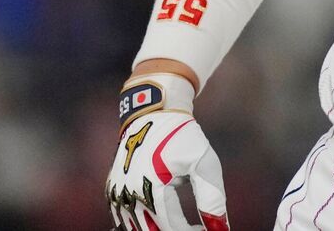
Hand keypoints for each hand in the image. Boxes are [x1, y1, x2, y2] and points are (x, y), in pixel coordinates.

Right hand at [105, 73, 229, 230]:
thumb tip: (220, 227)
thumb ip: (211, 197)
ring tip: (182, 223)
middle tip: (195, 227)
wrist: (153, 114)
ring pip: (136, 229)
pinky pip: (124, 219)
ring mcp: (116, 194)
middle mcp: (128, 194)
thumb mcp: (204, 163)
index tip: (208, 230)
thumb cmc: (182, 137)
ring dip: (158, 229)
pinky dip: (142, 224)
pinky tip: (160, 219)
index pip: (172, 227)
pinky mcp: (112, 191)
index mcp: (151, 187)